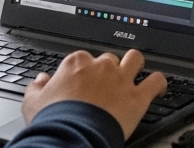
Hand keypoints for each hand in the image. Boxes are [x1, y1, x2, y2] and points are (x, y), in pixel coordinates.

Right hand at [23, 49, 166, 138]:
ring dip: (136, 65)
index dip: (85, 69)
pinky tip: (158, 88)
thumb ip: (37, 87)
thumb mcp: (33, 102)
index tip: (84, 79)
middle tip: (107, 82)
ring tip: (136, 73)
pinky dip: (159, 83)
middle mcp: (101, 66)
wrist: (71, 135)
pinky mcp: (137, 96)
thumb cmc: (53, 120)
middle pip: (110, 58)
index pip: (84, 58)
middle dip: (109, 68)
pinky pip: (156, 81)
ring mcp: (121, 79)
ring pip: (135, 59)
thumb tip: (40, 80)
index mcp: (76, 64)